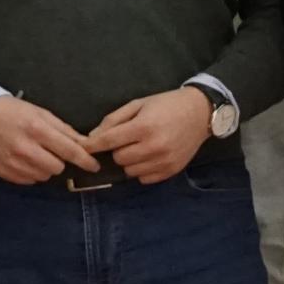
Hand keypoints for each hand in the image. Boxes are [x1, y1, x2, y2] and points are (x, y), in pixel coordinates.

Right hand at [0, 95, 99, 184]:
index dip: (85, 160)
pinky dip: (31, 172)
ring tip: (35, 153)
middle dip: (60, 161)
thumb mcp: (40, 113)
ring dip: (45, 167)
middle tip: (51, 150)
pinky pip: (29, 180)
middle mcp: (25, 148)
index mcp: (37, 129)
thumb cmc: (13, 112)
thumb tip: (85, 144)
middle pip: (58, 167)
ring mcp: (14, 163)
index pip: (69, 150)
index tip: (94, 166)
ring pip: (44, 176)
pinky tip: (24, 159)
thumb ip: (63, 129)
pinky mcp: (5, 173)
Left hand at [84, 87, 213, 183]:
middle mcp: (154, 147)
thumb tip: (93, 138)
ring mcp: (164, 161)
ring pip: (130, 171)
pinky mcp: (171, 170)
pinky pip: (144, 179)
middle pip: (119, 158)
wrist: (200, 112)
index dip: (93, 145)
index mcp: (144, 127)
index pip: (109, 141)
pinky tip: (149, 157)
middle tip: (127, 139)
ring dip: (129, 161)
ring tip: (139, 147)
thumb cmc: (166, 105)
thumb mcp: (138, 104)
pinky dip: (141, 170)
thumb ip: (114, 120)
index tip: (83, 147)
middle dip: (117, 150)